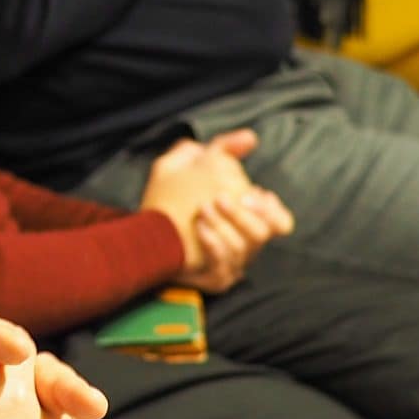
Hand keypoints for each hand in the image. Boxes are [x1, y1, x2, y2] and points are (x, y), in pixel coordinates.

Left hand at [139, 130, 296, 292]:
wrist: (140, 233)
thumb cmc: (169, 200)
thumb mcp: (188, 165)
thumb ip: (220, 148)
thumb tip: (251, 138)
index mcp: (244, 220)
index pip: (278, 222)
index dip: (274, 211)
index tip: (259, 194)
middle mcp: (243, 244)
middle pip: (261, 233)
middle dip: (243, 213)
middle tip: (219, 197)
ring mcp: (230, 264)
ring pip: (243, 249)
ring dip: (224, 225)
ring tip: (202, 210)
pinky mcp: (214, 280)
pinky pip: (224, 269)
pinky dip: (215, 246)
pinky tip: (201, 230)